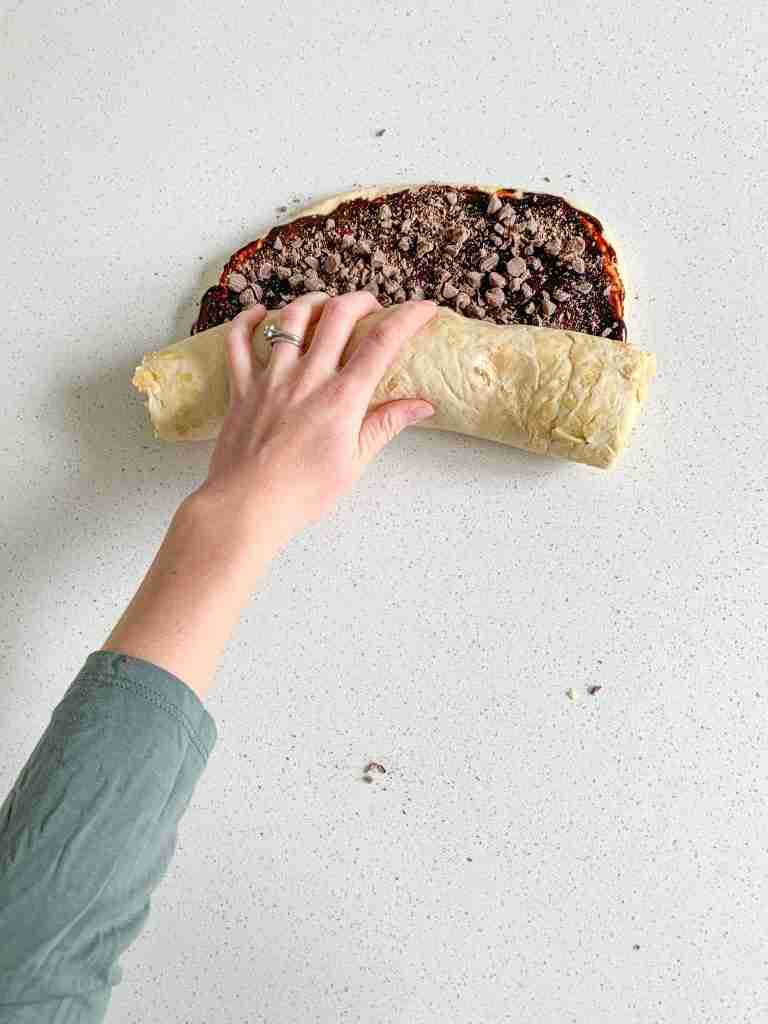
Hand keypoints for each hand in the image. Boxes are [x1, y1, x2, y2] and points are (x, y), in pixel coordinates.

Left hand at [196, 291, 436, 547]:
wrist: (247, 506)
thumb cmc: (303, 493)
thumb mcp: (354, 462)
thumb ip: (385, 425)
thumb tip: (422, 405)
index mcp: (342, 398)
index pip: (382, 344)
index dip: (407, 317)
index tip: (424, 307)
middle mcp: (307, 378)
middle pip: (338, 315)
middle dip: (361, 300)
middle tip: (372, 307)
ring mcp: (271, 378)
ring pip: (291, 318)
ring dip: (313, 301)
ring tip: (326, 305)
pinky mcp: (241, 387)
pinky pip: (238, 341)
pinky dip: (247, 320)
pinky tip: (259, 313)